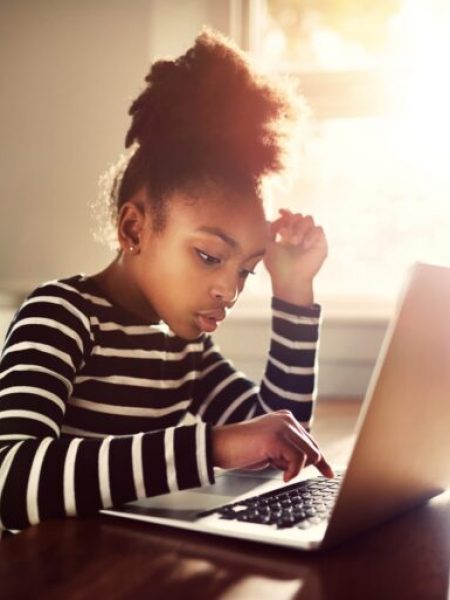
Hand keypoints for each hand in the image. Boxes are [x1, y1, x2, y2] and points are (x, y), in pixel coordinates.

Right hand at [212, 410, 333, 481]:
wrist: (219, 446)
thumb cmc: (242, 450)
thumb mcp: (271, 448)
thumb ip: (288, 449)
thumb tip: (308, 463)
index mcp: (286, 418)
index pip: (310, 441)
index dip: (320, 460)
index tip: (328, 473)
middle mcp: (287, 419)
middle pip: (312, 449)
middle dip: (304, 466)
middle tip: (287, 474)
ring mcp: (282, 426)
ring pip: (308, 454)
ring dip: (295, 468)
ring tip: (277, 468)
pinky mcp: (277, 437)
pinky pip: (298, 459)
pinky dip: (293, 472)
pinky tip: (283, 476)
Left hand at [264, 209, 327, 305]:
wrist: (290, 278)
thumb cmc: (278, 266)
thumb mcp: (268, 246)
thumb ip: (269, 231)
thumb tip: (272, 219)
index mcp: (288, 236)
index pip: (290, 218)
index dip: (286, 213)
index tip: (281, 211)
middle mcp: (300, 236)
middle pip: (299, 215)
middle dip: (292, 221)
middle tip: (285, 233)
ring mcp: (311, 239)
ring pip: (309, 219)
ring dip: (299, 228)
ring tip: (294, 242)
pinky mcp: (321, 244)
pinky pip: (318, 229)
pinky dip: (310, 235)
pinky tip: (303, 246)